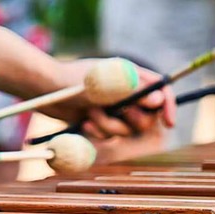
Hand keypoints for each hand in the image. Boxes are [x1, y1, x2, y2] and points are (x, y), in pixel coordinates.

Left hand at [41, 58, 175, 139]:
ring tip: (91, 114)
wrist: (45, 90)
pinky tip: (85, 124)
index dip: (168, 106)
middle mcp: (126, 93)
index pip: (160, 91)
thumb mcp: (106, 85)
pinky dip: (98, 132)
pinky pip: (108, 135)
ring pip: (126, 130)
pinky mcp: (99, 122)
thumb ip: (133, 92)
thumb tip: (159, 100)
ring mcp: (112, 109)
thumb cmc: (75, 81)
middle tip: (118, 112)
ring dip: (109, 126)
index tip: (169, 123)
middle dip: (131, 119)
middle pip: (146, 117)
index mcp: (132, 77)